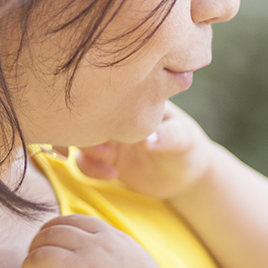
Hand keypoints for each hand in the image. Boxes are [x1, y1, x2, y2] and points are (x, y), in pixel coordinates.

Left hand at [21, 215, 185, 267]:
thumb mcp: (138, 258)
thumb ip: (115, 246)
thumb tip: (94, 242)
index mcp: (111, 238)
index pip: (69, 221)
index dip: (49, 230)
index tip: (45, 244)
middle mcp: (96, 250)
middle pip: (49, 235)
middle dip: (34, 247)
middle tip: (33, 265)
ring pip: (39, 258)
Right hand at [73, 102, 217, 199]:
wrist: (186, 174)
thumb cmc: (189, 147)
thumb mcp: (184, 139)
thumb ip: (167, 137)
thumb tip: (148, 141)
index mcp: (134, 98)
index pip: (107, 92)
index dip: (98, 104)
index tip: (108, 125)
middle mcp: (116, 114)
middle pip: (83, 114)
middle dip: (85, 131)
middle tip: (104, 148)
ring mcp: (108, 135)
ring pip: (78, 138)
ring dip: (85, 150)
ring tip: (108, 159)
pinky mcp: (104, 157)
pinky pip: (82, 160)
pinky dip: (89, 168)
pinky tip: (113, 174)